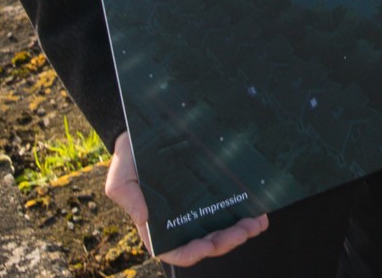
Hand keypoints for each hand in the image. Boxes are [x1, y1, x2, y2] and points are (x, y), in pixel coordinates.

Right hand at [107, 132, 268, 265]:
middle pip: (205, 242)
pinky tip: (261, 209)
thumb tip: (143, 218)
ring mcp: (199, 205)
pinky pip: (232, 206)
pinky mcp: (213, 189)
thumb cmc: (131, 157)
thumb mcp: (120, 177)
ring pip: (222, 229)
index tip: (206, 246)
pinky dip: (247, 212)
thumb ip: (128, 198)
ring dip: (241, 231)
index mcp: (157, 224)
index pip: (173, 250)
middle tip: (244, 230)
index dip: (190, 254)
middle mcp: (180, 219)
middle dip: (226, 241)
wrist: (148, 129)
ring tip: (256, 223)